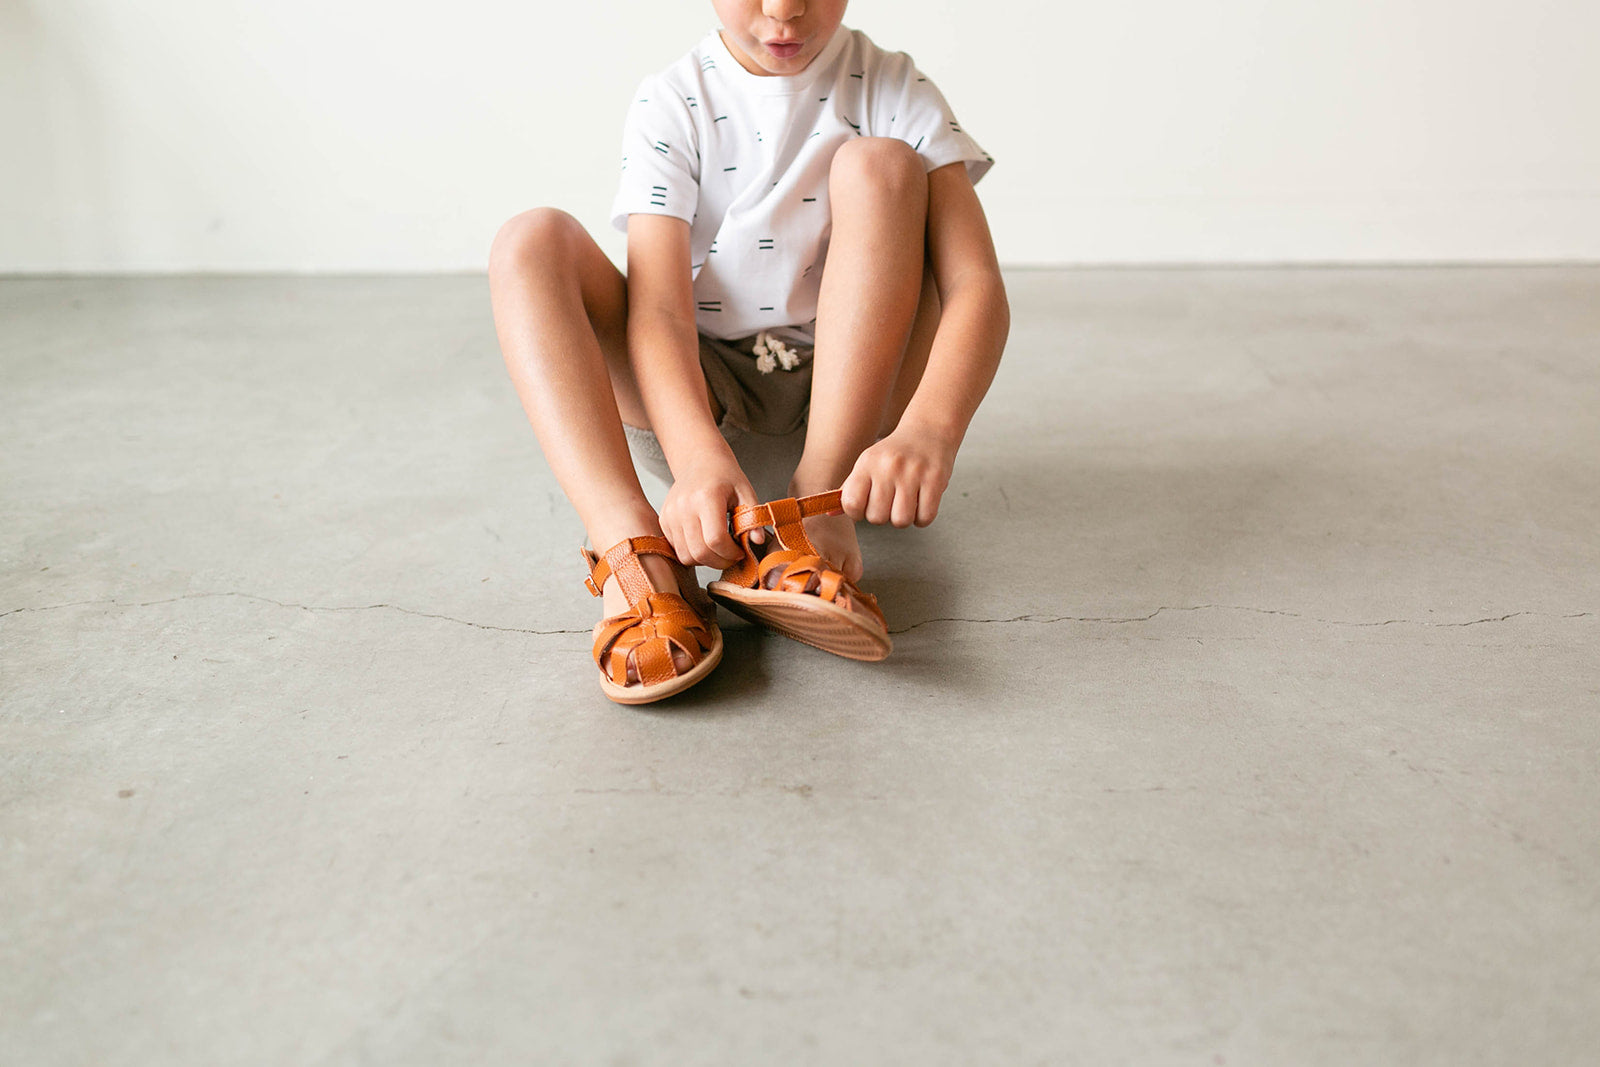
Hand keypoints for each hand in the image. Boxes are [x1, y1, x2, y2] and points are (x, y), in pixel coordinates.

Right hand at [659, 454, 760, 568]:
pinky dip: (692, 553)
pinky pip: (677, 550)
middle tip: (732, 556)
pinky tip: (705, 542)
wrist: (699, 460)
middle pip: (699, 552)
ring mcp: (670, 515)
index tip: (740, 551)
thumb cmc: (725, 476)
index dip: (731, 553)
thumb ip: (753, 517)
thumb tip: (758, 541)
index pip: (716, 540)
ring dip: (705, 560)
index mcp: (706, 497)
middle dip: (719, 561)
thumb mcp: (745, 492)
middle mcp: (683, 507)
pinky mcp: (663, 521)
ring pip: (686, 556)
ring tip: (718, 549)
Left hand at [839, 428, 955, 527]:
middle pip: (877, 517)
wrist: (929, 431)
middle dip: (883, 516)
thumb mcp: (867, 465)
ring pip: (901, 521)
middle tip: (890, 502)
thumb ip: (849, 489)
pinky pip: (925, 517)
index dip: (858, 513)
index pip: (851, 504)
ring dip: (904, 518)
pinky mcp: (935, 480)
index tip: (866, 506)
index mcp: (866, 463)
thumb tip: (829, 512)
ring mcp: (913, 473)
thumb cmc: (894, 454)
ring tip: (906, 503)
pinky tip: (921, 503)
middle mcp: (888, 467)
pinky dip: (922, 517)